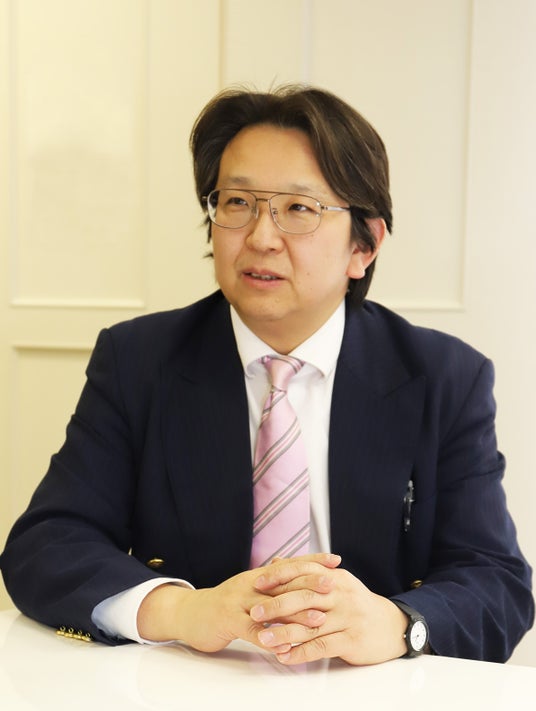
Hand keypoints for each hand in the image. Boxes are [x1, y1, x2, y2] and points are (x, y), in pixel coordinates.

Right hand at [136, 552, 340, 652]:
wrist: (190, 613)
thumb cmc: (225, 604)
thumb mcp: (249, 587)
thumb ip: (271, 580)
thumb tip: (295, 569)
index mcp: (258, 576)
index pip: (289, 564)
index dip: (312, 560)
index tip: (336, 560)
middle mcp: (250, 584)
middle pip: (284, 580)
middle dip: (310, 581)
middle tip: (334, 584)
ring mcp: (239, 602)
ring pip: (271, 606)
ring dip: (297, 613)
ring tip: (319, 617)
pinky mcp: (228, 621)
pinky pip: (252, 631)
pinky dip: (270, 638)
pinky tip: (286, 646)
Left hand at [250, 559, 407, 664]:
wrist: (390, 625)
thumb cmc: (355, 603)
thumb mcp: (335, 582)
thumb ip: (307, 573)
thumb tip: (277, 561)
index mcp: (334, 577)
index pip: (303, 571)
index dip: (279, 577)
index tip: (257, 583)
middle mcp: (341, 594)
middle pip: (305, 597)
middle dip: (277, 605)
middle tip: (254, 612)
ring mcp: (347, 617)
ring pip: (310, 625)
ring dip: (284, 633)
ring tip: (263, 639)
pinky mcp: (352, 640)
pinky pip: (322, 646)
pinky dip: (301, 652)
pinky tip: (285, 656)